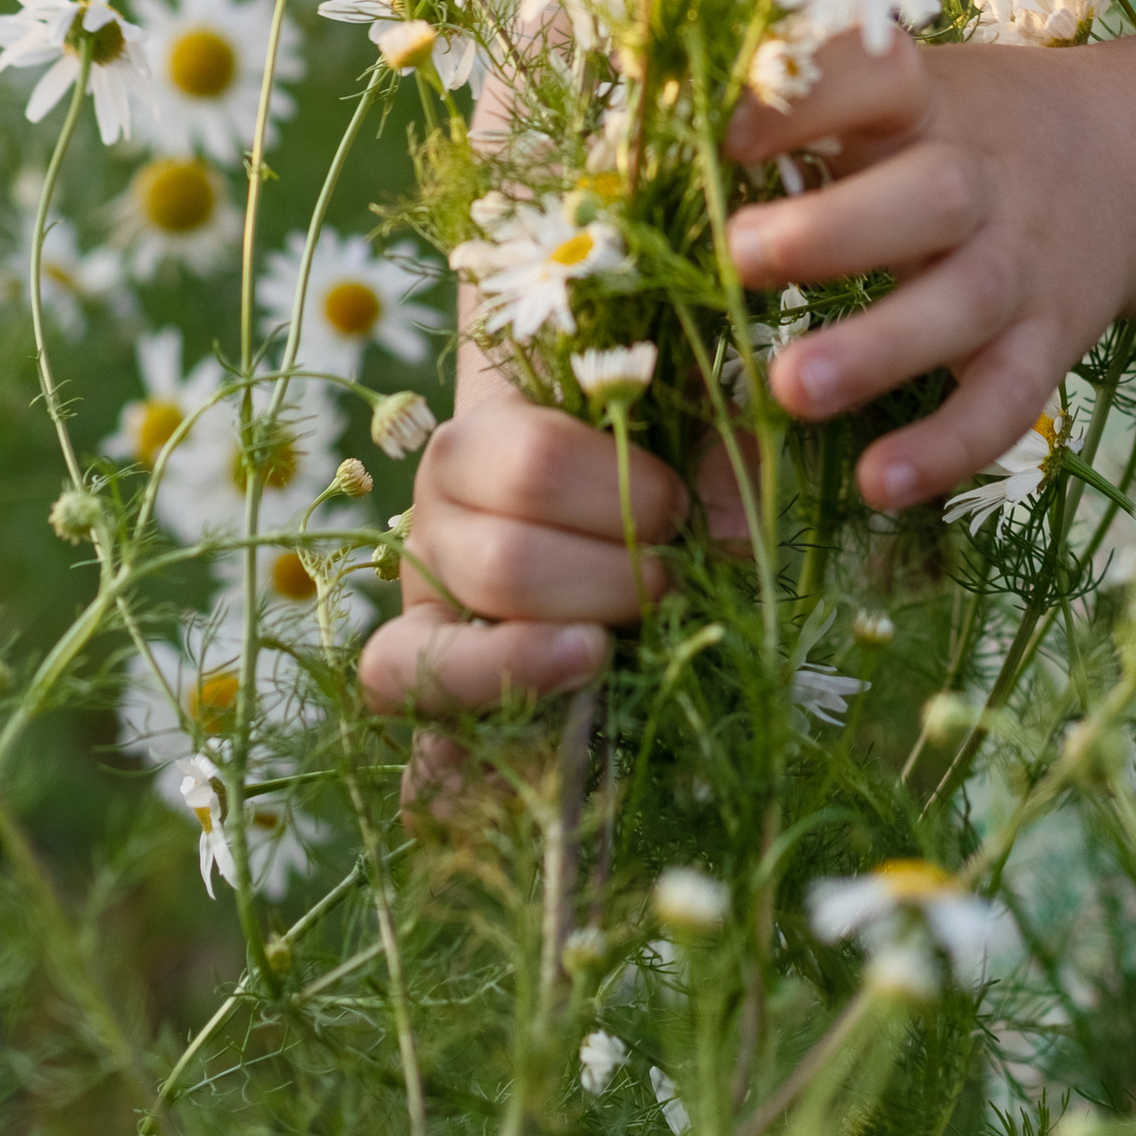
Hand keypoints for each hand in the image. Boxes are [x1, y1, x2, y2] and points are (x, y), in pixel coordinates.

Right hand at [357, 350, 753, 714]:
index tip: (678, 510)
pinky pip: (400, 688)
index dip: (622, 492)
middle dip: (608, 586)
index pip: (537, 462)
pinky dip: (468, 705)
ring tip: (610, 648)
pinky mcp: (416, 664)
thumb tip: (735, 533)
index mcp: (483, 436)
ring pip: (458, 642)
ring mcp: (419, 593)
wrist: (557, 509)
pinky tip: (534, 706)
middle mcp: (433, 511)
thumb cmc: (623, 459)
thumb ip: (718, 453)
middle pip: (506, 564)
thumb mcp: (673, 430)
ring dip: (554, 657)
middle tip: (665, 584)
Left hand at [724, 31, 1133, 510]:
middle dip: (834, 231)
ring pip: (962, 303)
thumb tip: (650, 146)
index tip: (719, 130)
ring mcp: (1021, 263)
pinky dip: (948, 445)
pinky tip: (879, 483)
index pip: (874, 76)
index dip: (801, 100)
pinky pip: (1007, 400)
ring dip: (877, 349)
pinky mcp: (1050, 342)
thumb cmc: (951, 131)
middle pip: (928, 196)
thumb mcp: (896, 97)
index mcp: (924, 100)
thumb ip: (800, 120)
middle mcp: (979, 176)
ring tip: (788, 390)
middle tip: (741, 256)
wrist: (1120, 161)